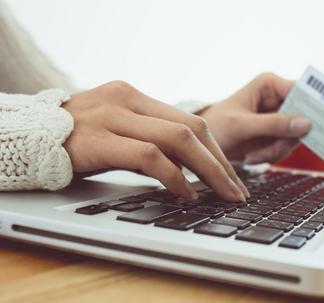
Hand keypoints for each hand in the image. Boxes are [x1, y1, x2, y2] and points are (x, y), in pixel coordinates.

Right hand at [62, 81, 248, 201]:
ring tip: (222, 194)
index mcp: (134, 96)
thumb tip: (189, 168)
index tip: (232, 175)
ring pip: (177, 139)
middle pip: (192, 128)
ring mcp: (110, 117)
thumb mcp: (116, 132)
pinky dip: (174, 176)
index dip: (217, 150)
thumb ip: (149, 141)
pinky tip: (186, 193)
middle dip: (221, 162)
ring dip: (208, 170)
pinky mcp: (96, 140)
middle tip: (237, 189)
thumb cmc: (74, 140)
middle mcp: (126, 100)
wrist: (23, 139)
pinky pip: (148, 156)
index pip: (190, 120)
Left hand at [199, 73, 310, 163]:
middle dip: (287, 138)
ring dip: (276, 150)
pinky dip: (271, 155)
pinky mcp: (278, 134)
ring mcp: (280, 117)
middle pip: (303, 117)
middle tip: (273, 148)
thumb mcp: (242, 125)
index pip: (303, 91)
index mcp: (270, 84)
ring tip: (253, 154)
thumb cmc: (215, 126)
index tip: (316, 124)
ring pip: (296, 136)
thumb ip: (273, 124)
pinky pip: (287, 147)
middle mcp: (278, 98)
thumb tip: (306, 124)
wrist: (203, 147)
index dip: (314, 106)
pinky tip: (252, 156)